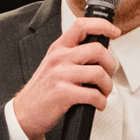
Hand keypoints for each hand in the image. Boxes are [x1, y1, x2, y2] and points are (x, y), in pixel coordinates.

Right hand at [12, 17, 119, 139]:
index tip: (114, 33)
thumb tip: (99, 52)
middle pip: (98, 50)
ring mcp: (60, 75)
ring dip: (107, 86)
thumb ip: (72, 55)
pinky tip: (97, 104)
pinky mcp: (63, 94)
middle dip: (110, 65)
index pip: (82, 25)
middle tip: (108, 75)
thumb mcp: (53, 64)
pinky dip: (101, 102)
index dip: (102, 26)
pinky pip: (94, 94)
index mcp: (58, 48)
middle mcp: (59, 58)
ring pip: (99, 73)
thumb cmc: (42, 90)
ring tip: (102, 92)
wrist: (24, 113)